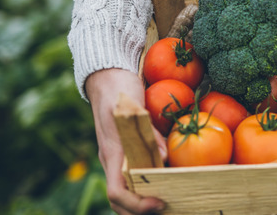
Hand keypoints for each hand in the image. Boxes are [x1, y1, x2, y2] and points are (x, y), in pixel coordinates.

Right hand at [86, 68, 166, 213]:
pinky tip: (165, 185)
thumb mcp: (133, 106)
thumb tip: (164, 158)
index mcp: (112, 153)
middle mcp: (112, 160)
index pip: (117, 192)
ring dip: (141, 205)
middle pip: (119, 201)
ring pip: (125, 192)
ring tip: (168, 204)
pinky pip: (132, 178)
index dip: (136, 205)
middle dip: (139, 212)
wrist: (107, 75)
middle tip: (167, 209)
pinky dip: (145, 188)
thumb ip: (148, 131)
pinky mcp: (124, 151)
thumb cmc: (119, 89)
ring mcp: (117, 157)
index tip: (159, 203)